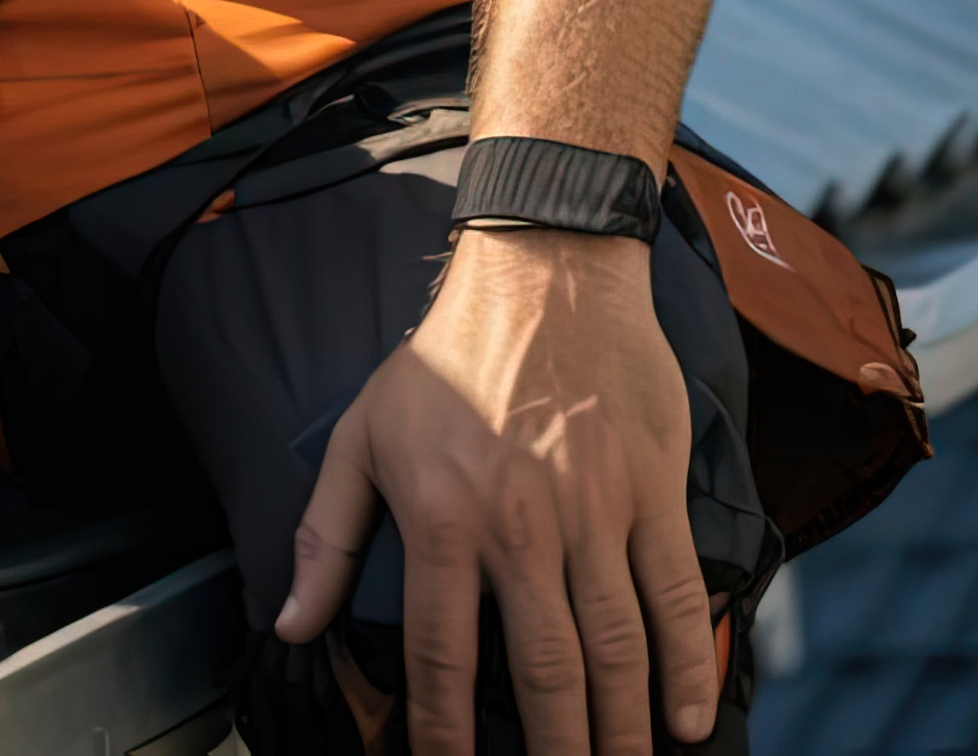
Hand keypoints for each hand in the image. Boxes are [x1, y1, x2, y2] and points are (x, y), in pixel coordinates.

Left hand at [273, 229, 716, 755]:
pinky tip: (684, 719)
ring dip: (620, 728)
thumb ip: (327, 534)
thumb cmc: (447, 354)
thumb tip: (292, 625)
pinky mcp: (651, 490)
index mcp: (443, 516)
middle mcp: (521, 524)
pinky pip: (673, 591)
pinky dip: (685, 664)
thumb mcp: (362, 433)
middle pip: (544, 671)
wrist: (543, 270)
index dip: (446, 732)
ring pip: (614, 647)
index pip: (441, 655)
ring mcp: (595, 510)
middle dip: (554, 751)